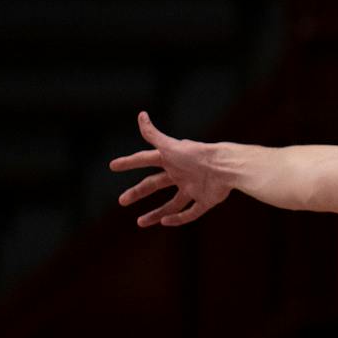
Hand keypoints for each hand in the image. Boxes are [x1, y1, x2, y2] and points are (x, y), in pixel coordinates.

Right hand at [110, 112, 230, 227]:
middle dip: (137, 192)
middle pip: (154, 184)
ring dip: (156, 213)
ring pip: (172, 204)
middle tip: (122, 201)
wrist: (224, 167)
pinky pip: (191, 213)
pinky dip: (178, 219)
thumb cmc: (196, 155)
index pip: (145, 159)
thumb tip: (141, 114)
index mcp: (171, 159)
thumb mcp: (170, 146)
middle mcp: (181, 174)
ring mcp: (193, 188)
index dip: (130, 162)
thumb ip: (153, 134)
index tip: (113, 166)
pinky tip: (165, 222)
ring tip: (140, 222)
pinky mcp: (205, 200)